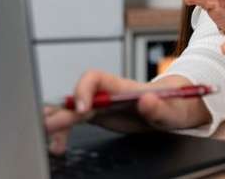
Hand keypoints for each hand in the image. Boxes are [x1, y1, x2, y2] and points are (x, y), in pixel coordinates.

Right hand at [44, 72, 210, 154]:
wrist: (174, 109)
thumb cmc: (175, 104)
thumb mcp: (173, 108)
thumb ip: (160, 106)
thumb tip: (146, 100)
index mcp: (122, 87)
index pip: (94, 78)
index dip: (84, 90)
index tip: (83, 110)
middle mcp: (107, 93)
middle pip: (77, 97)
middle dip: (61, 111)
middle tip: (49, 127)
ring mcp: (100, 104)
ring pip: (71, 110)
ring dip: (57, 122)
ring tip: (51, 142)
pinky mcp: (98, 116)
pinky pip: (74, 121)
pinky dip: (63, 132)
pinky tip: (59, 145)